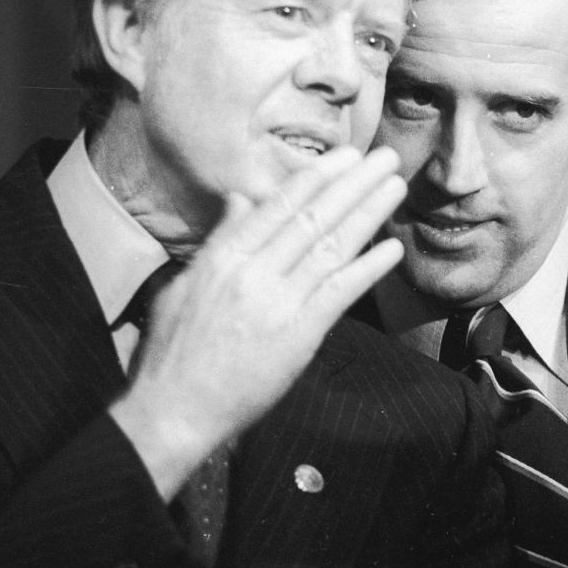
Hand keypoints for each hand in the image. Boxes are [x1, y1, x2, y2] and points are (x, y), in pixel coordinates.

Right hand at [110, 146, 405, 497]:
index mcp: (223, 257)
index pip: (279, 206)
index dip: (318, 177)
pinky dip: (368, 268)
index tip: (347, 155)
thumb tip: (240, 197)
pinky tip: (392, 249)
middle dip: (353, 184)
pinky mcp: (298, 336)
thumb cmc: (173, 353)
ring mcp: (277, 303)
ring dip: (368, 213)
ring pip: (330, 246)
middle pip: (312, 217)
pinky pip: (340, 293)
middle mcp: (253, 272)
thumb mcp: (185, 285)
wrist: (173, 412)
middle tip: (384, 158)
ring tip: (394, 187)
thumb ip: (220, 239)